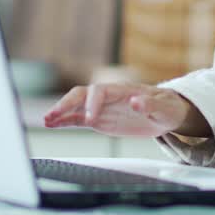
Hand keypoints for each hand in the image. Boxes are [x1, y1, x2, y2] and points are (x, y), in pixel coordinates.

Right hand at [42, 84, 202, 137]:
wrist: (168, 113)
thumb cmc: (168, 107)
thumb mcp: (165, 108)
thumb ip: (151, 104)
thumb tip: (136, 101)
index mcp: (123, 90)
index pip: (101, 91)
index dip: (93, 103)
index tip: (91, 119)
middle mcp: (108, 97)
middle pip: (82, 94)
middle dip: (67, 103)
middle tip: (54, 115)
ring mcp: (102, 107)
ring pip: (76, 105)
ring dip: (61, 111)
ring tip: (46, 120)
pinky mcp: (100, 119)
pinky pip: (78, 118)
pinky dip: (65, 120)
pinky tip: (51, 124)